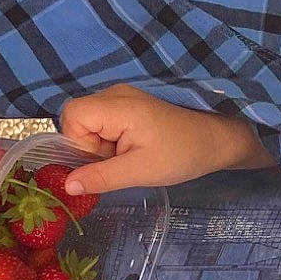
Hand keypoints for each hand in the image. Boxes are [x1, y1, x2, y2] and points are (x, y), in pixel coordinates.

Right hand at [57, 83, 274, 197]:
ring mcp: (121, 97)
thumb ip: (100, 177)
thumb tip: (66, 186)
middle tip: (120, 160)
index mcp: (116, 104)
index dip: (78, 142)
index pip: (71, 115)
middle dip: (90, 147)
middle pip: (77, 120)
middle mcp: (114, 93)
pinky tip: (133, 149)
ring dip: (101, 146)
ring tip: (130, 155)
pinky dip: (111, 141)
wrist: (214, 141)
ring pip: (89, 124)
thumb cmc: (180, 154)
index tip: (104, 159)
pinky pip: (103, 124)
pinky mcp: (128, 106)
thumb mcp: (139, 171)